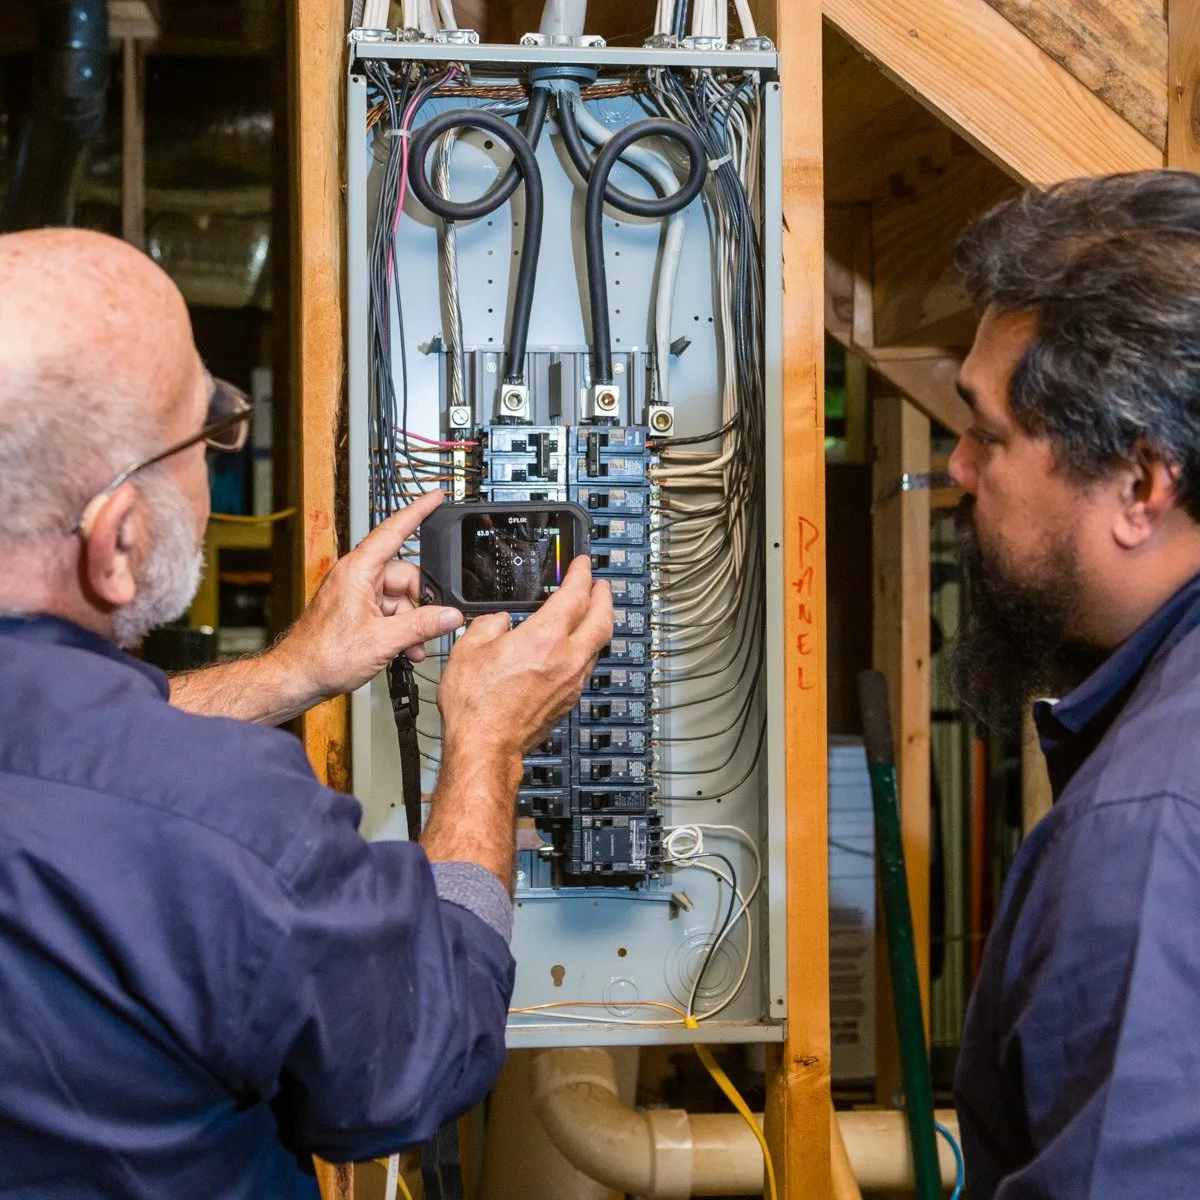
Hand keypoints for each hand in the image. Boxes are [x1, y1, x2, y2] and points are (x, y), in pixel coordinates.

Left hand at [270, 491, 463, 703]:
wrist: (298, 677)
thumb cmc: (323, 655)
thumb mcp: (383, 640)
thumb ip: (421, 626)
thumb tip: (449, 616)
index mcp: (358, 571)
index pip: (394, 531)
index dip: (417, 512)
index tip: (435, 496)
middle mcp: (357, 577)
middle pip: (405, 576)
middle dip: (421, 601)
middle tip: (433, 623)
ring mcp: (356, 594)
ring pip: (400, 598)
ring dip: (413, 621)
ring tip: (415, 645)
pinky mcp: (357, 611)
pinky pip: (389, 611)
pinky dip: (401, 628)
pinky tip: (406, 648)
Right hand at [436, 555, 613, 758]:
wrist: (485, 746)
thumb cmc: (476, 706)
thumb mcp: (467, 650)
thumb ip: (489, 626)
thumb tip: (500, 622)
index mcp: (543, 639)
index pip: (575, 596)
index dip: (582, 574)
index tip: (583, 565)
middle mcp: (566, 659)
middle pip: (602, 620)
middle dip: (604, 597)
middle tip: (600, 584)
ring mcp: (571, 682)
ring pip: (598, 645)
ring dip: (598, 624)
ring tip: (591, 613)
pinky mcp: (568, 700)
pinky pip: (586, 666)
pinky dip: (586, 649)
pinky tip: (574, 648)